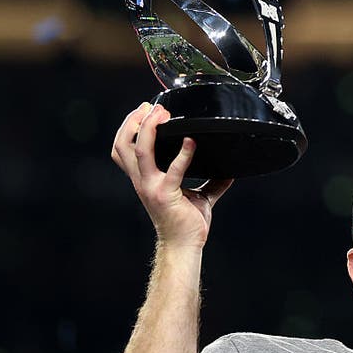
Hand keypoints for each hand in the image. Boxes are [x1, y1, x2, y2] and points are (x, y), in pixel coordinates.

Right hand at [111, 103, 233, 247]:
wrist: (184, 246)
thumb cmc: (187, 224)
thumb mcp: (199, 197)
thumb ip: (212, 182)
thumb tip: (229, 170)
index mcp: (144, 178)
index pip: (123, 148)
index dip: (128, 126)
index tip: (144, 109)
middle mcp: (142, 181)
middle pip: (122, 144)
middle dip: (133, 121)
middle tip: (150, 107)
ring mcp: (151, 187)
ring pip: (139, 151)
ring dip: (148, 129)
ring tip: (161, 114)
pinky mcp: (165, 195)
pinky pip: (172, 170)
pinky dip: (183, 154)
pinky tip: (191, 142)